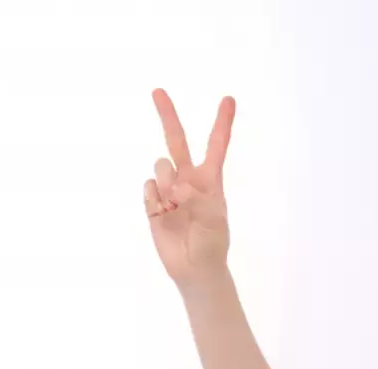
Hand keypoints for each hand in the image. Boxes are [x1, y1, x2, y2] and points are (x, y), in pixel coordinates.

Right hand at [143, 88, 235, 284]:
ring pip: (159, 167)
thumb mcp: (214, 218)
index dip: (222, 123)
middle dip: (168, 116)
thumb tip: (176, 185)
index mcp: (209, 179)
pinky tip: (162, 214)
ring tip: (174, 206)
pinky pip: (148, 189)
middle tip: (157, 90)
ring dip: (166, 182)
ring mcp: (168, 190)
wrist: (193, 268)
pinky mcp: (153, 204)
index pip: (216, 145)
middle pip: (176, 141)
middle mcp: (187, 179)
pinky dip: (154, 200)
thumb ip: (197, 196)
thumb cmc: (212, 242)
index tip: (229, 99)